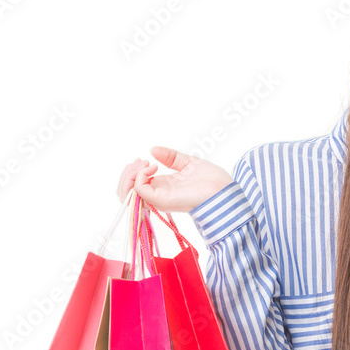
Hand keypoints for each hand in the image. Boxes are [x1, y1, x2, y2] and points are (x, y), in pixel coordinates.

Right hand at [116, 146, 233, 212]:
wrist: (224, 191)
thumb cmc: (212, 181)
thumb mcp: (188, 162)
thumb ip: (171, 157)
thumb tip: (153, 150)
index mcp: (162, 188)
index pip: (134, 185)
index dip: (133, 171)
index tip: (143, 159)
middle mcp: (157, 196)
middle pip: (125, 191)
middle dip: (127, 172)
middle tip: (142, 161)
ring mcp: (158, 199)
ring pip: (127, 193)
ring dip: (130, 173)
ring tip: (144, 164)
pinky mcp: (161, 200)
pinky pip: (138, 190)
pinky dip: (139, 176)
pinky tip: (152, 167)